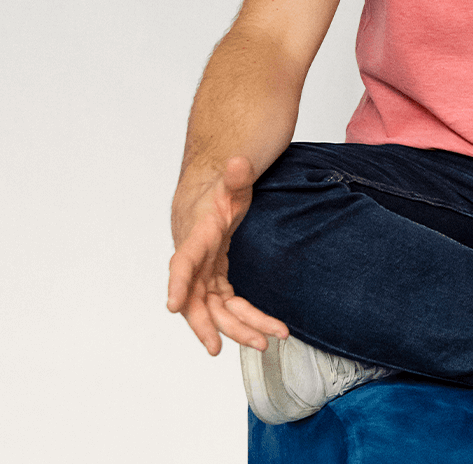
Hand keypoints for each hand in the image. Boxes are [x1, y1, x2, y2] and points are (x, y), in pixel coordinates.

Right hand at [167, 156, 287, 354]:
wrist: (205, 198)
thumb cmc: (216, 191)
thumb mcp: (231, 181)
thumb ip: (236, 175)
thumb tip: (238, 161)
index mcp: (195, 237)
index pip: (182, 262)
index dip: (177, 283)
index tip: (173, 305)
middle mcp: (195, 263)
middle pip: (197, 300)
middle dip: (214, 325)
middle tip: (239, 343)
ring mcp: (204, 275)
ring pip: (216, 310)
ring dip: (240, 327)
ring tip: (268, 341)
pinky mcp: (216, 281)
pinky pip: (228, 306)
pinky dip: (244, 318)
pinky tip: (265, 330)